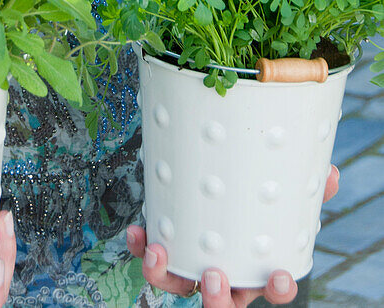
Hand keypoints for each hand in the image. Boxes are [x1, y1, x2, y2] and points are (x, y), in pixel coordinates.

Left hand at [126, 164, 338, 306]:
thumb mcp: (279, 199)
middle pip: (223, 305)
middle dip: (217, 299)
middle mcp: (225, 277)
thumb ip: (305, 188)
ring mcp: (192, 268)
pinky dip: (142, 249)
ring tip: (160, 255)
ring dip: (167, 278)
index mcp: (255, 269)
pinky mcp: (167, 253)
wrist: (213, 195)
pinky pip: (153, 261)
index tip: (278, 276)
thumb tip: (331, 174)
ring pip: (179, 289)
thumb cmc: (253, 209)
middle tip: (214, 275)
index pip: (272, 289)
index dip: (277, 289)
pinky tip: (137, 232)